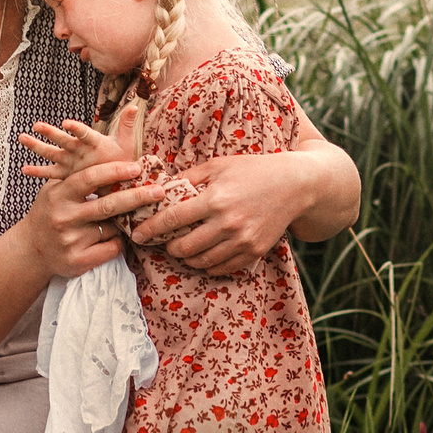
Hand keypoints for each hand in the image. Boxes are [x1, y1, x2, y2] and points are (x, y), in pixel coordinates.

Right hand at [15, 107, 156, 277]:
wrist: (30, 249)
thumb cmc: (50, 211)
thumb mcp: (55, 188)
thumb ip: (76, 174)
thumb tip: (110, 152)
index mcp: (59, 195)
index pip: (89, 179)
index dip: (114, 172)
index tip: (137, 168)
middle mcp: (63, 217)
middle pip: (107, 205)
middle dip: (136, 197)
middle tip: (158, 191)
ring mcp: (70, 241)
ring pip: (113, 229)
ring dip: (124, 223)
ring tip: (130, 218)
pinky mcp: (77, 262)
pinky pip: (111, 249)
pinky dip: (119, 242)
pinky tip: (116, 238)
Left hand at [128, 150, 307, 275]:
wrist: (295, 185)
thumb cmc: (254, 170)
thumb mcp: (220, 165)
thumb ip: (190, 176)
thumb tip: (161, 187)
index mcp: (216, 198)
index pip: (173, 219)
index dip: (151, 229)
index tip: (138, 234)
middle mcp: (228, 223)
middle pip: (184, 247)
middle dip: (169, 247)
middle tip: (164, 242)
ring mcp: (242, 240)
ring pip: (201, 261)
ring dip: (186, 258)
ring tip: (182, 249)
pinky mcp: (254, 252)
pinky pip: (222, 268)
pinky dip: (207, 266)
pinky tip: (203, 257)